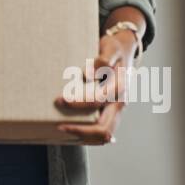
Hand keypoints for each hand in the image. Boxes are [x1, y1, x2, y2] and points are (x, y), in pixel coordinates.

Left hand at [53, 29, 137, 144]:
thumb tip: (87, 74)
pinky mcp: (111, 112)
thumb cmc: (115, 49)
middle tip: (59, 126)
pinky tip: (73, 131)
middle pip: (104, 130)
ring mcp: (116, 110)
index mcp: (119, 88)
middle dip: (80, 131)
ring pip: (104, 136)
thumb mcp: (110, 48)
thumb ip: (102, 60)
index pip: (97, 102)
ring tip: (64, 130)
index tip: (60, 101)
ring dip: (84, 136)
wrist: (125, 50)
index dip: (77, 104)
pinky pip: (101, 130)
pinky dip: (88, 134)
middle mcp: (120, 103)